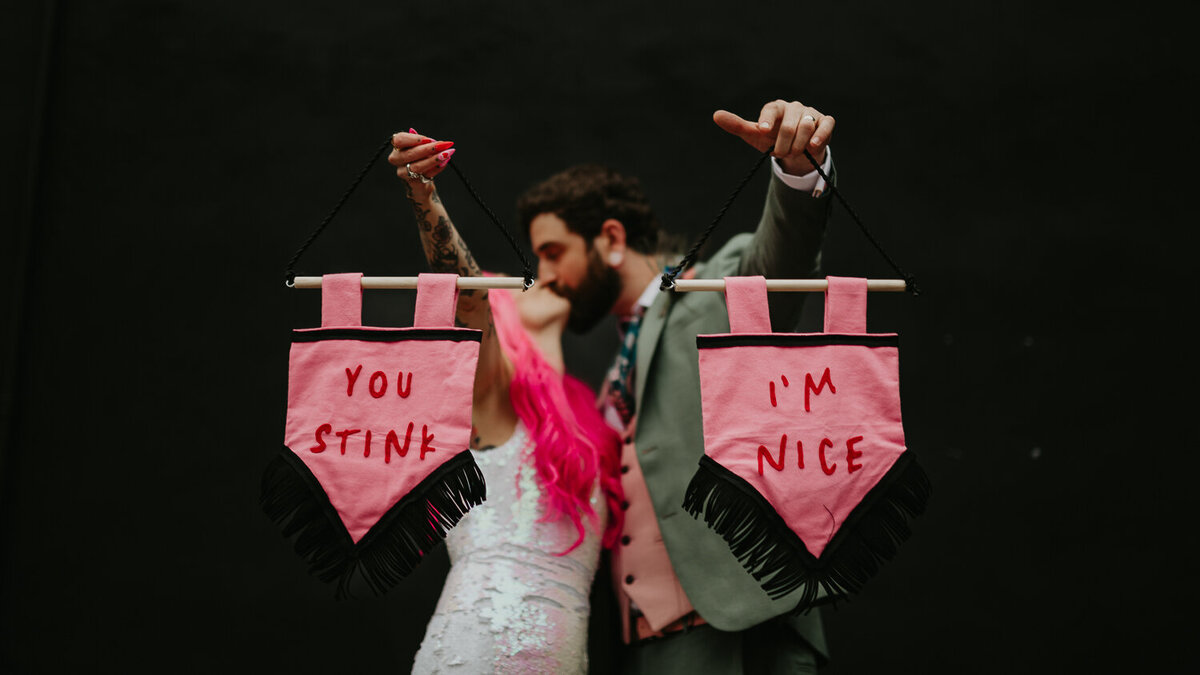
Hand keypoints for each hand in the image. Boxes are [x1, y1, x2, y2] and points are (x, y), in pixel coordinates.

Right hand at [387, 128, 456, 192]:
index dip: (413, 139)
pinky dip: (437, 168)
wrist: (420, 181)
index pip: (399, 140)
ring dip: (434, 159)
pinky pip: (426, 175)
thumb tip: (433, 141)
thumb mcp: (421, 148)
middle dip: (428, 149)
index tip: (429, 139)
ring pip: (417, 166)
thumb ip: (425, 143)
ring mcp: (403, 172)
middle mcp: (396, 159)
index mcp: (397, 147)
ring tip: (446, 154)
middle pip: (410, 154)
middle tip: (443, 145)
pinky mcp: (413, 183)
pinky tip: (444, 163)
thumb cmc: (420, 159)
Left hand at [713, 100, 833, 174]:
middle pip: (789, 124)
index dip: (766, 120)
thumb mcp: (754, 135)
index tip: (762, 131)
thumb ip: (737, 125)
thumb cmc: (772, 140)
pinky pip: (825, 125)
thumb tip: (716, 115)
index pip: (771, 109)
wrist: (794, 151)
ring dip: (798, 145)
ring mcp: (810, 113)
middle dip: (783, 144)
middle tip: (780, 153)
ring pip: (806, 126)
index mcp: (776, 108)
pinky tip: (813, 146)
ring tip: (794, 152)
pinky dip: (820, 136)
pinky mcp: (825, 121)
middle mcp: (793, 107)